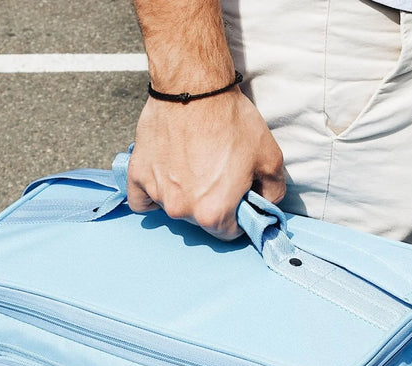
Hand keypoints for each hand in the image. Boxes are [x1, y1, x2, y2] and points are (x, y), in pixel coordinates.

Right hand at [127, 87, 285, 240]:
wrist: (194, 86)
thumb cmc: (231, 121)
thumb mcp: (270, 157)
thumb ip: (273, 191)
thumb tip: (267, 205)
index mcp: (214, 213)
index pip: (227, 232)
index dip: (236, 215)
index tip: (236, 196)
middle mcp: (182, 210)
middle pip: (199, 220)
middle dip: (209, 203)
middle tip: (215, 172)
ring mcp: (157, 193)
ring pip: (173, 207)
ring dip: (182, 194)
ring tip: (191, 163)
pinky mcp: (138, 175)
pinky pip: (142, 199)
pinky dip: (152, 192)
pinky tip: (165, 175)